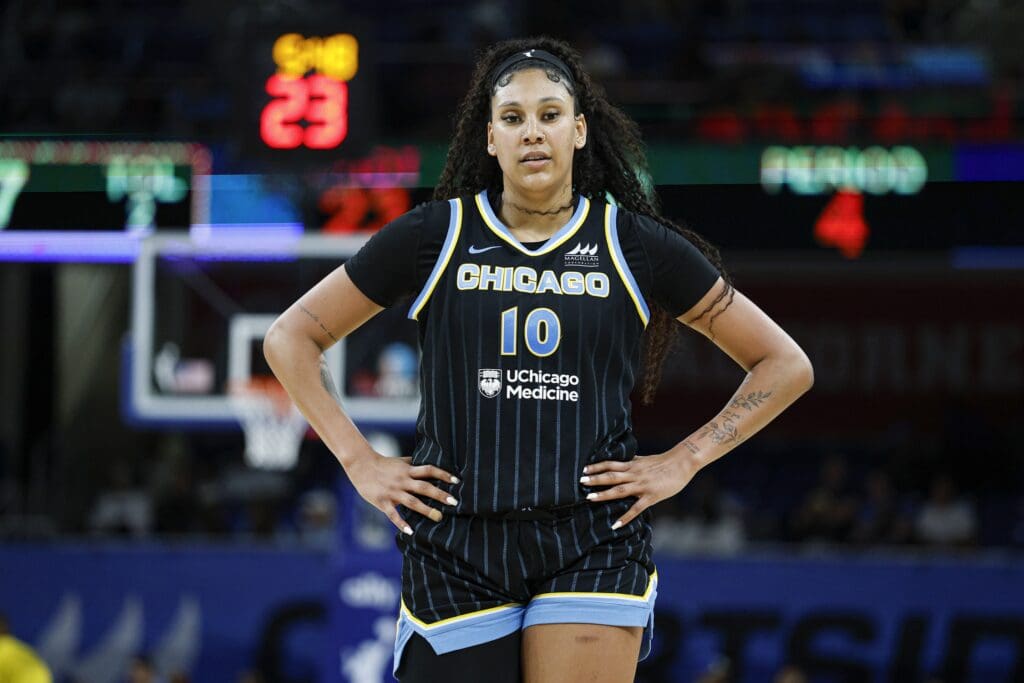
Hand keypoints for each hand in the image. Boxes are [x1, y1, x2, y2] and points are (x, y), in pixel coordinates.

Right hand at [345, 451, 458, 534]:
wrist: (361, 465)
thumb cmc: (383, 464)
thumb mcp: (401, 461)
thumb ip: (415, 464)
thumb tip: (431, 463)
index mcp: (408, 470)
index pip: (429, 470)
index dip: (443, 474)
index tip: (457, 481)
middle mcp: (402, 481)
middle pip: (424, 487)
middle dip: (439, 494)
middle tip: (454, 502)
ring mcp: (393, 492)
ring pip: (412, 502)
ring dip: (426, 510)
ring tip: (439, 517)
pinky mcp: (382, 502)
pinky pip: (393, 514)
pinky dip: (401, 523)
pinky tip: (410, 531)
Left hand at [580, 451, 697, 528]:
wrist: (682, 463)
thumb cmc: (663, 461)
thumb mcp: (644, 459)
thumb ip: (631, 462)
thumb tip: (620, 460)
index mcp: (632, 465)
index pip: (610, 464)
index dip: (596, 466)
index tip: (583, 469)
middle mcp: (634, 474)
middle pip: (611, 476)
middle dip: (595, 479)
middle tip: (580, 482)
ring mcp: (642, 485)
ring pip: (620, 490)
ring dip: (604, 494)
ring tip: (590, 498)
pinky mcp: (651, 496)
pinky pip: (636, 508)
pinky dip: (625, 517)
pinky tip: (616, 524)